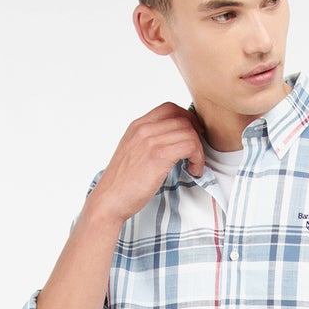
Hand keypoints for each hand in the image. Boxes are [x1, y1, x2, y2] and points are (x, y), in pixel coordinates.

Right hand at [90, 103, 206, 225]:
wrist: (109, 199)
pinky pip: (190, 146)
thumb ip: (148, 143)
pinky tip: (194, 170)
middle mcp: (144, 128)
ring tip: (195, 165)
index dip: (187, 119)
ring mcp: (151, 140)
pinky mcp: (159, 155)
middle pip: (183, 118)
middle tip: (196, 153)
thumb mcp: (132, 153)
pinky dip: (198, 158)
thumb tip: (170, 143)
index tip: (193, 136)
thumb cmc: (121, 183)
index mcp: (137, 126)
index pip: (169, 108)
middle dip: (196, 135)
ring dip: (199, 150)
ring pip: (189, 131)